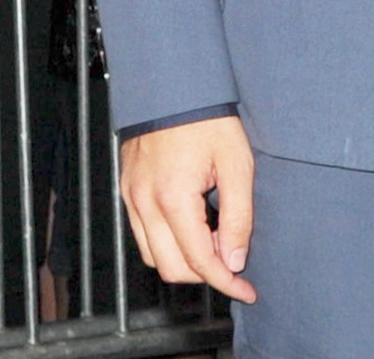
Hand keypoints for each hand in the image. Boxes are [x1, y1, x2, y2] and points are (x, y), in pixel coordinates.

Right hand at [121, 115, 256, 301]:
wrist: (176, 84)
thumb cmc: (209, 119)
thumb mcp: (237, 163)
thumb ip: (238, 216)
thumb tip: (235, 259)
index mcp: (173, 198)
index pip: (200, 261)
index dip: (226, 281)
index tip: (246, 290)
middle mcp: (145, 203)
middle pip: (173, 268)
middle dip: (206, 274)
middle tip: (233, 259)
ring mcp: (131, 197)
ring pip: (153, 256)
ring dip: (184, 260)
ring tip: (214, 239)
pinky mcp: (127, 189)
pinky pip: (142, 234)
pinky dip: (166, 242)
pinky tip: (191, 226)